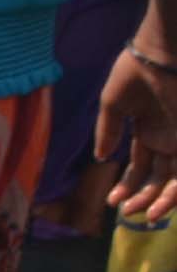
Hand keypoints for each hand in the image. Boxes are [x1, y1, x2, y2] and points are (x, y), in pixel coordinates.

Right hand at [100, 48, 176, 222]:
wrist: (160, 56)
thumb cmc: (135, 73)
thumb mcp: (113, 104)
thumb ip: (107, 131)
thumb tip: (101, 158)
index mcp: (148, 130)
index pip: (140, 165)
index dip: (127, 185)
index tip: (112, 201)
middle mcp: (166, 139)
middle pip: (157, 177)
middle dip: (141, 196)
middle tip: (125, 211)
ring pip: (172, 179)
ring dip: (158, 199)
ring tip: (143, 215)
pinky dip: (173, 192)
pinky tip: (158, 205)